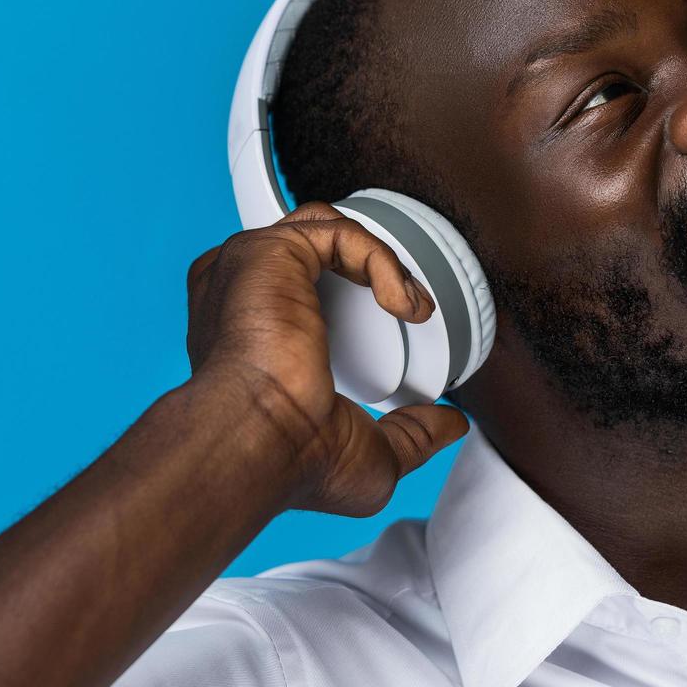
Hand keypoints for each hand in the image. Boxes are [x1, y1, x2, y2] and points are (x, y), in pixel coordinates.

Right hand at [185, 202, 469, 515]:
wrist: (261, 443)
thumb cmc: (291, 456)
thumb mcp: (368, 450)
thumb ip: (410, 432)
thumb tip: (448, 425)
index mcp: (247, 333)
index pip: (297, 287)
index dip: (351, 295)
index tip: (394, 324)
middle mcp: (238, 293)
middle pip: (312, 246)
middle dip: (369, 265)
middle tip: (407, 304)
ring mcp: (248, 267)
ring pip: (327, 230)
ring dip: (383, 262)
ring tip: (411, 304)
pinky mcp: (268, 250)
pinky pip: (340, 233)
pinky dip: (383, 261)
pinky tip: (402, 302)